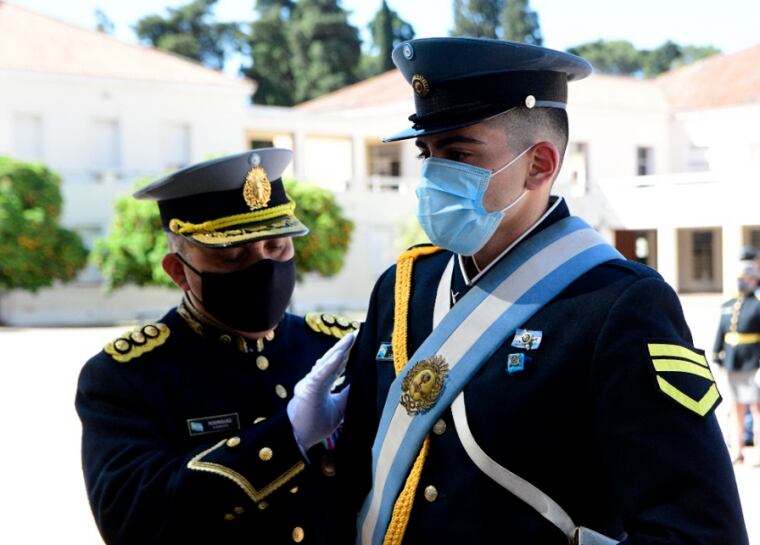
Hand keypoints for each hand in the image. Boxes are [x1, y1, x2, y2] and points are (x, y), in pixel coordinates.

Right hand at [287, 332, 355, 450]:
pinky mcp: (309, 389)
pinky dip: (330, 364)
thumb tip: (362, 384)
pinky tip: (340, 354)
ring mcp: (311, 384)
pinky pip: (321, 374)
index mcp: (322, 385)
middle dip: (344, 347)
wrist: (298, 438)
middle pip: (331, 360)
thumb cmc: (314, 424)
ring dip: (339, 350)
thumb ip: (347, 395)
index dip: (346, 355)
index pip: (336, 366)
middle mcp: (315, 381)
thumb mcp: (339, 408)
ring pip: (326, 363)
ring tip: (350, 338)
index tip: (356, 343)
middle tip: (355, 334)